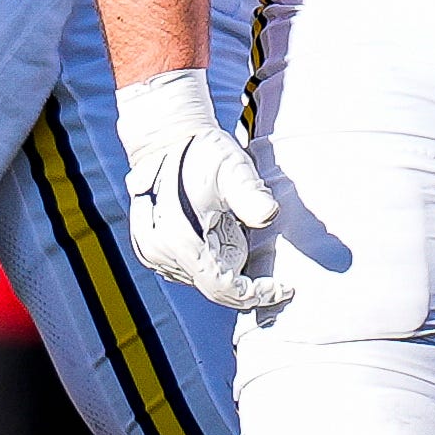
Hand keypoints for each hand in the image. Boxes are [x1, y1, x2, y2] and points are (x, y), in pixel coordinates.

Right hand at [117, 68, 289, 310]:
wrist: (168, 140)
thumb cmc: (202, 153)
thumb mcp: (232, 169)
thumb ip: (250, 194)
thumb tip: (269, 214)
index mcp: (177, 238)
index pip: (220, 287)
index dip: (255, 294)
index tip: (283, 288)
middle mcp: (159, 251)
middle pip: (212, 287)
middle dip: (244, 281)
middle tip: (273, 268)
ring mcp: (152, 252)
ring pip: (201, 278)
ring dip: (226, 268)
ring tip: (236, 231)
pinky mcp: (151, 249)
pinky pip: (189, 269)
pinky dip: (211, 261)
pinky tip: (222, 235)